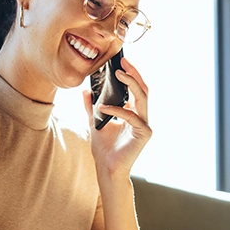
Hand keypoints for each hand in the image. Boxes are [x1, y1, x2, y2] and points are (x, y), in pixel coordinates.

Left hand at [82, 57, 150, 178]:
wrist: (106, 168)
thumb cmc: (104, 148)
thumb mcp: (94, 122)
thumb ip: (91, 107)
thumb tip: (85, 91)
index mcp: (134, 113)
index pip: (136, 89)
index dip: (131, 75)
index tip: (121, 62)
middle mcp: (142, 117)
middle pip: (143, 90)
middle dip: (134, 74)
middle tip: (123, 63)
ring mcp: (145, 125)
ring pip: (142, 99)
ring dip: (131, 84)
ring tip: (118, 74)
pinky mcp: (144, 134)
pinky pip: (132, 116)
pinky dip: (117, 110)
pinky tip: (103, 107)